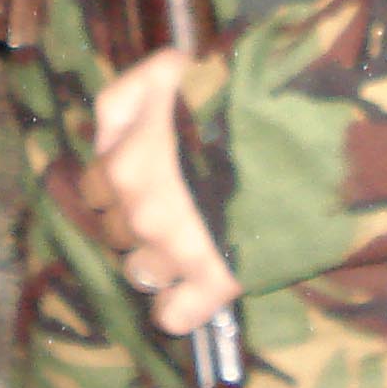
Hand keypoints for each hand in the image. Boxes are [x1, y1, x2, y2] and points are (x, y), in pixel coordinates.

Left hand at [82, 50, 239, 335]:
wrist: (292, 130)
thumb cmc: (226, 93)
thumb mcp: (162, 71)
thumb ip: (121, 99)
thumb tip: (105, 134)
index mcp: (123, 165)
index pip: (93, 189)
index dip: (115, 184)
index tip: (139, 179)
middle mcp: (140, 215)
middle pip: (115, 233)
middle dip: (135, 222)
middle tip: (168, 209)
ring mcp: (176, 253)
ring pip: (141, 274)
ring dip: (155, 263)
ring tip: (184, 247)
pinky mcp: (216, 282)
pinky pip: (175, 316)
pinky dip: (177, 311)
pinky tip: (188, 298)